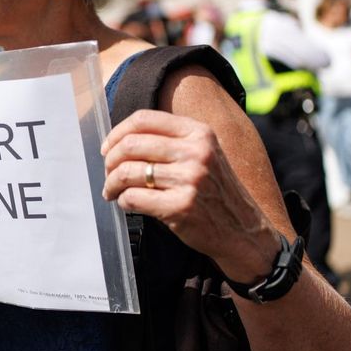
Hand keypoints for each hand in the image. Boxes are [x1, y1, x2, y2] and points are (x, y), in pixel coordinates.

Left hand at [101, 109, 278, 282]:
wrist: (243, 231)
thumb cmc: (215, 191)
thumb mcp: (204, 154)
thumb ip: (171, 141)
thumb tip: (120, 140)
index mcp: (199, 133)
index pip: (144, 119)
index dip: (117, 133)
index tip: (107, 148)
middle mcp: (196, 152)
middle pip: (131, 145)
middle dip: (110, 161)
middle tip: (108, 174)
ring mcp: (190, 179)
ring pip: (128, 172)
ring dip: (112, 184)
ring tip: (112, 191)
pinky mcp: (181, 206)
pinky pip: (133, 198)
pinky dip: (123, 201)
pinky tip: (127, 204)